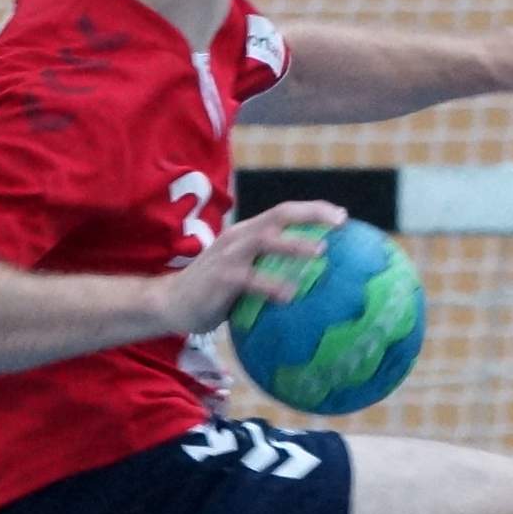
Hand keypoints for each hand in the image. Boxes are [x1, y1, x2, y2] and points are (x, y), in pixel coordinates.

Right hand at [159, 201, 345, 334]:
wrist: (170, 302)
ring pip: (266, 239)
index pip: (283, 212)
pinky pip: (251, 279)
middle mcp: (239, 237)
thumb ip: (268, 270)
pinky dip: (273, 285)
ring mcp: (229, 255)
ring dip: (295, 243)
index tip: (342, 218)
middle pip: (280, 215)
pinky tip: (291, 296)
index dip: (313, 211)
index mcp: (247, 233)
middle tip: (340, 223)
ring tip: (322, 251)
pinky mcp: (221, 278)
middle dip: (312, 214)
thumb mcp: (242, 274)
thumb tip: (310, 285)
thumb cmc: (212, 292)